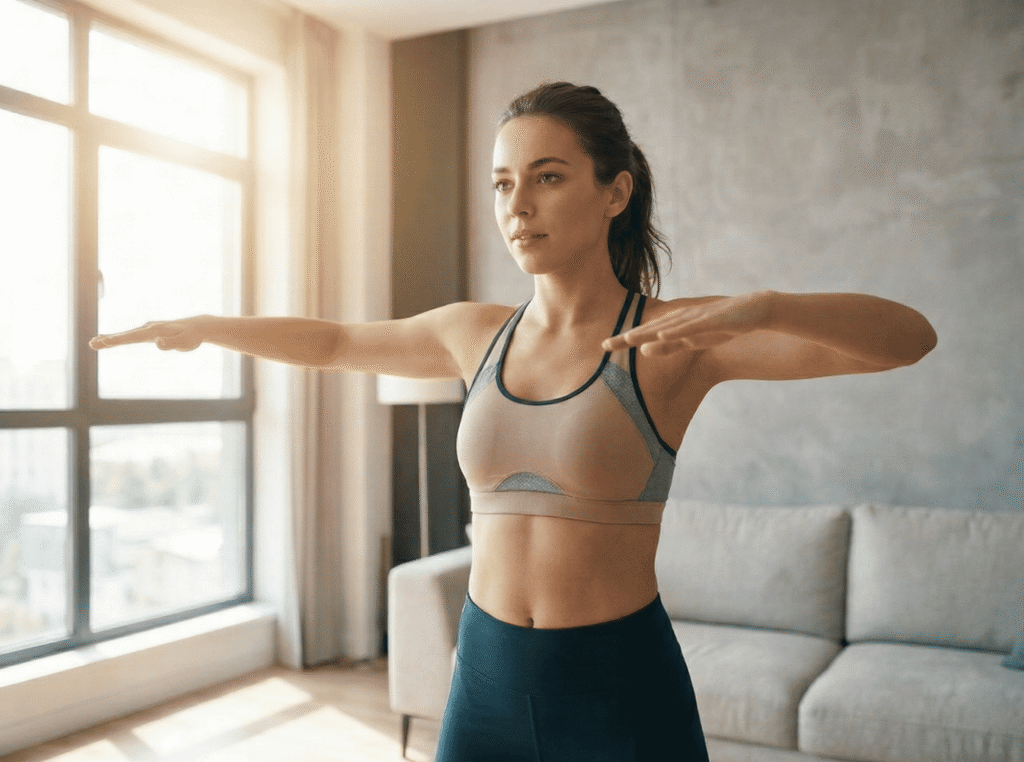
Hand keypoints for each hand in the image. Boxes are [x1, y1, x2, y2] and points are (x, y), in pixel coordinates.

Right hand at [89, 316, 209, 351]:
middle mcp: (149, 328)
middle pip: (126, 335)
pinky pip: (130, 335)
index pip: (134, 337)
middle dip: (109, 340)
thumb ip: (172, 343)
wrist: (198, 327)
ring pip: (126, 335)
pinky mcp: (149, 332)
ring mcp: (148, 329)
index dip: (119, 340)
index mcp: (155, 331)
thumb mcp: (185, 343)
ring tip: (94, 343)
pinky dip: (118, 337)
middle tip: (92, 344)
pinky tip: (109, 340)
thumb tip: (157, 342)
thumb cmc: (192, 337)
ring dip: (110, 339)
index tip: (105, 342)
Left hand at [602, 291, 772, 355]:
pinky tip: (662, 334)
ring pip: (667, 326)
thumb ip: (669, 345)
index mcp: (674, 324)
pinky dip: (676, 331)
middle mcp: (680, 318)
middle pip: (649, 329)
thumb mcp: (691, 340)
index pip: (644, 334)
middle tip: (604, 346)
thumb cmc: (720, 326)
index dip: (623, 340)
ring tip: (626, 339)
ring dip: (647, 332)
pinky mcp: (711, 319)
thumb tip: (643, 350)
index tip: (603, 348)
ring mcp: (695, 318)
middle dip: (627, 337)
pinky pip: (691, 326)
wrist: (754, 310)